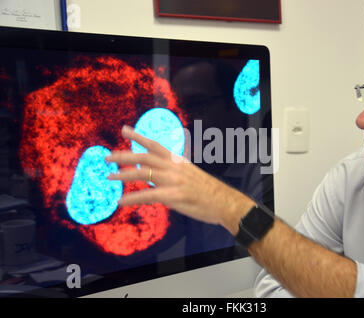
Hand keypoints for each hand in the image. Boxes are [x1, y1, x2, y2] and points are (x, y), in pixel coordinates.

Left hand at [105, 125, 254, 233]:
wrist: (224, 202)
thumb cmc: (208, 191)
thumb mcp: (190, 174)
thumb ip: (172, 172)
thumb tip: (155, 174)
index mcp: (178, 161)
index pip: (155, 145)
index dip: (138, 137)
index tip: (124, 130)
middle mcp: (174, 167)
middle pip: (144, 157)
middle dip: (124, 156)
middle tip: (107, 157)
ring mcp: (173, 181)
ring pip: (143, 173)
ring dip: (123, 175)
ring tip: (109, 178)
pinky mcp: (174, 196)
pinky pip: (148, 195)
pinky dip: (132, 197)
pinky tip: (121, 201)